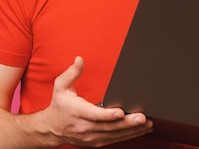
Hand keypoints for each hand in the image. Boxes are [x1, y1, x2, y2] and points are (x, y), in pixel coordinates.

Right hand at [38, 56, 152, 146]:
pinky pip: (114, 140)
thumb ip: (72, 73)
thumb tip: (80, 59)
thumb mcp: (60, 86)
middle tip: (142, 118)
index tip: (121, 112)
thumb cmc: (59, 105)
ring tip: (147, 124)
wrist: (51, 128)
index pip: (95, 115)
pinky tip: (139, 130)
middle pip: (109, 126)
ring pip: (114, 135)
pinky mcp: (96, 141)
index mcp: (77, 112)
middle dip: (127, 123)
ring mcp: (91, 136)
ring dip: (132, 130)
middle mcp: (85, 127)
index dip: (108, 115)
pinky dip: (127, 136)